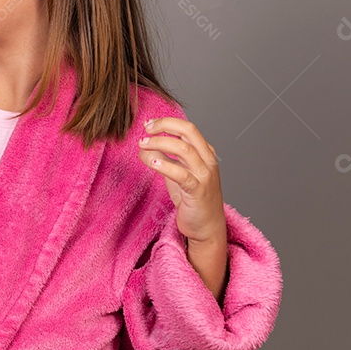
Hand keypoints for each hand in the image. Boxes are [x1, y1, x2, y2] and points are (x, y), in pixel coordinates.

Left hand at [137, 117, 225, 243]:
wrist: (207, 227)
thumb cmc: (192, 199)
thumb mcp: (177, 174)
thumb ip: (164, 158)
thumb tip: (145, 144)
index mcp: (205, 153)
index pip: (187, 128)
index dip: (167, 122)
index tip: (149, 124)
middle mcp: (208, 161)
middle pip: (188, 131)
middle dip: (165, 126)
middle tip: (146, 130)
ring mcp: (205, 176)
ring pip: (184, 150)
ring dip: (159, 143)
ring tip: (143, 145)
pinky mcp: (198, 191)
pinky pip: (181, 174)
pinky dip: (165, 166)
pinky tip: (152, 162)